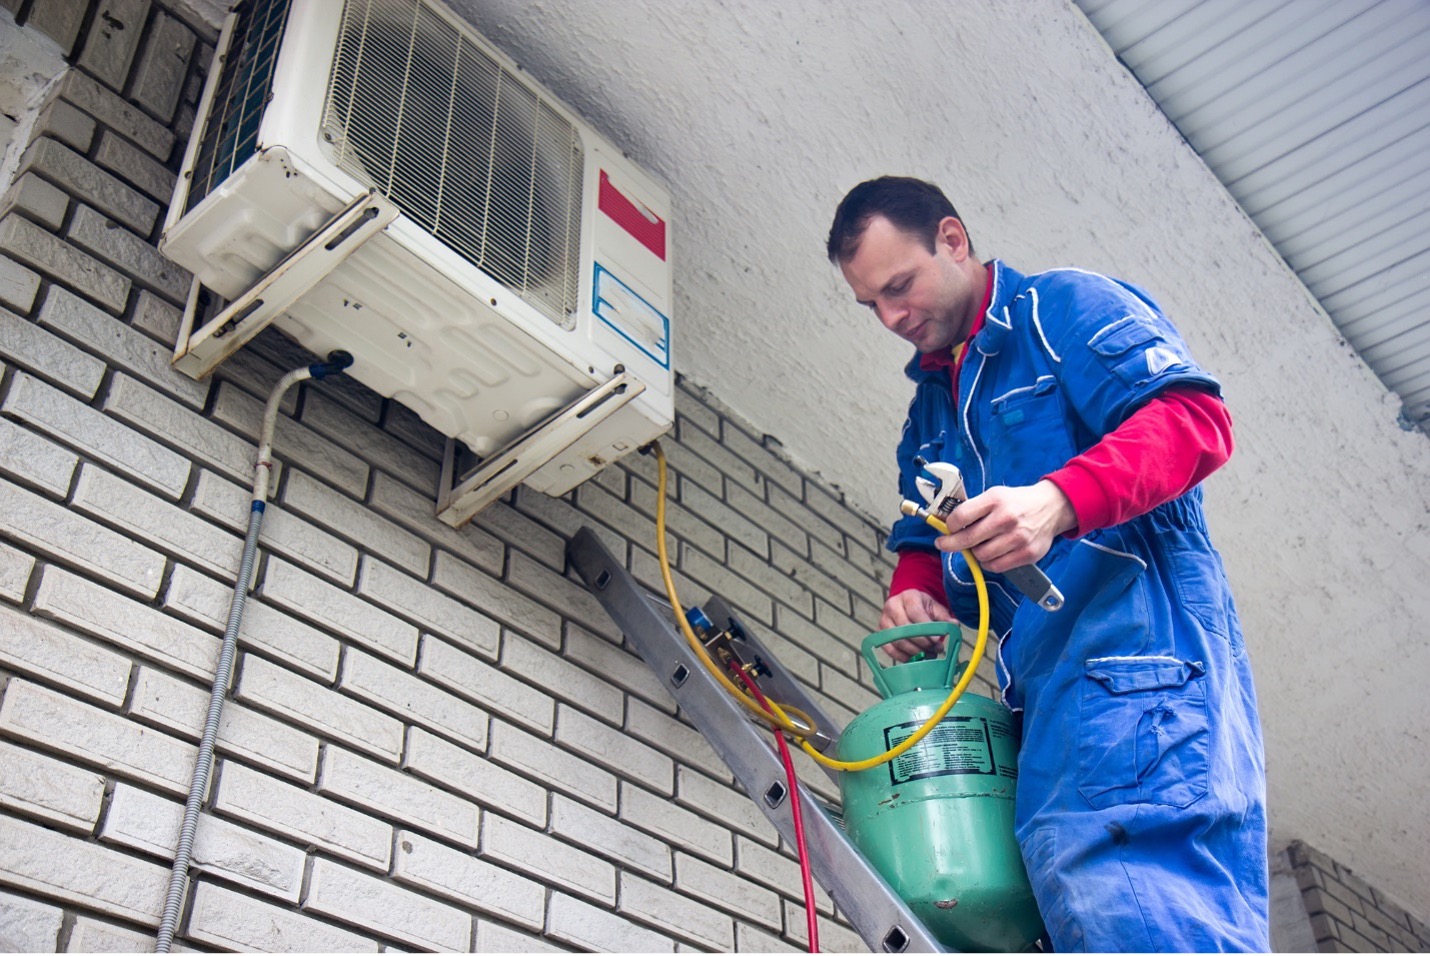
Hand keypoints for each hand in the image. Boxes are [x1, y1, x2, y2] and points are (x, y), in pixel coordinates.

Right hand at [878, 590, 957, 661]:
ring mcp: (884, 620)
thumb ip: (944, 617)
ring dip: (914, 651)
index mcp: (908, 597)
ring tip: (928, 655)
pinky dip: (902, 657)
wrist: (906, 604)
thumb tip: (954, 625)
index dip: (926, 629)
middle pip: (904, 629)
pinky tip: (915, 659)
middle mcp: (892, 607)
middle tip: (935, 650)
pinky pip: (889, 649)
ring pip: (897, 640)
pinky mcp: (880, 633)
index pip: (915, 613)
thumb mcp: (935, 607)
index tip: (937, 640)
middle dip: (922, 643)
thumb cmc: (922, 607)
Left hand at [935, 480, 1076, 571]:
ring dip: (975, 552)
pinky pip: (996, 566)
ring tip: (979, 545)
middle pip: (967, 539)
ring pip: (980, 555)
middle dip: (950, 544)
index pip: (960, 516)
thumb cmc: (1018, 502)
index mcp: (995, 500)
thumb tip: (948, 524)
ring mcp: (1017, 538)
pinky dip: (988, 562)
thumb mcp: (995, 495)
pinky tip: (991, 554)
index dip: (949, 525)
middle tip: (944, 544)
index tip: (946, 528)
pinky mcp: (1027, 554)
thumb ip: (974, 508)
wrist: (1052, 507)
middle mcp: (1006, 519)